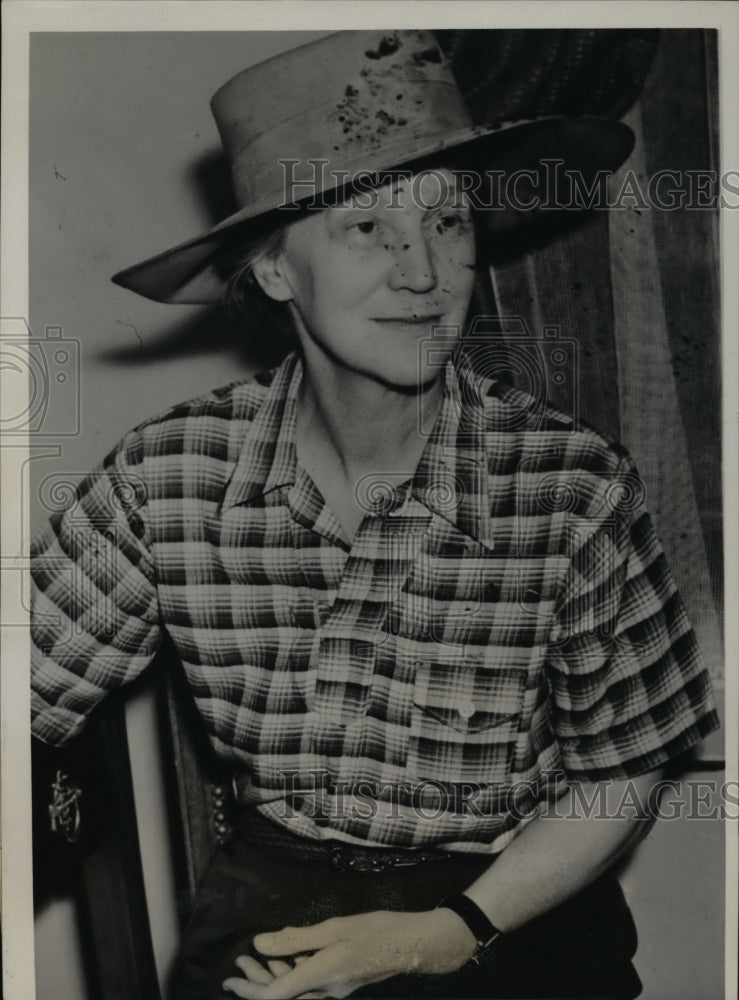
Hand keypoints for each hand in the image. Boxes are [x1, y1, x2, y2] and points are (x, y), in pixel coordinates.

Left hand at [222, 907, 476, 997]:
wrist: (415, 944)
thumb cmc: (376, 931)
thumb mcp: (334, 928)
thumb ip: (296, 937)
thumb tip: (260, 943)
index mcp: (321, 976)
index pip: (275, 995)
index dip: (250, 990)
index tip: (230, 979)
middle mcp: (326, 991)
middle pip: (283, 994)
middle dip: (256, 982)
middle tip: (238, 966)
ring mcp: (336, 990)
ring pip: (296, 989)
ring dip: (273, 976)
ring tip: (254, 960)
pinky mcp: (343, 983)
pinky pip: (310, 984)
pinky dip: (293, 972)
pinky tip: (289, 956)